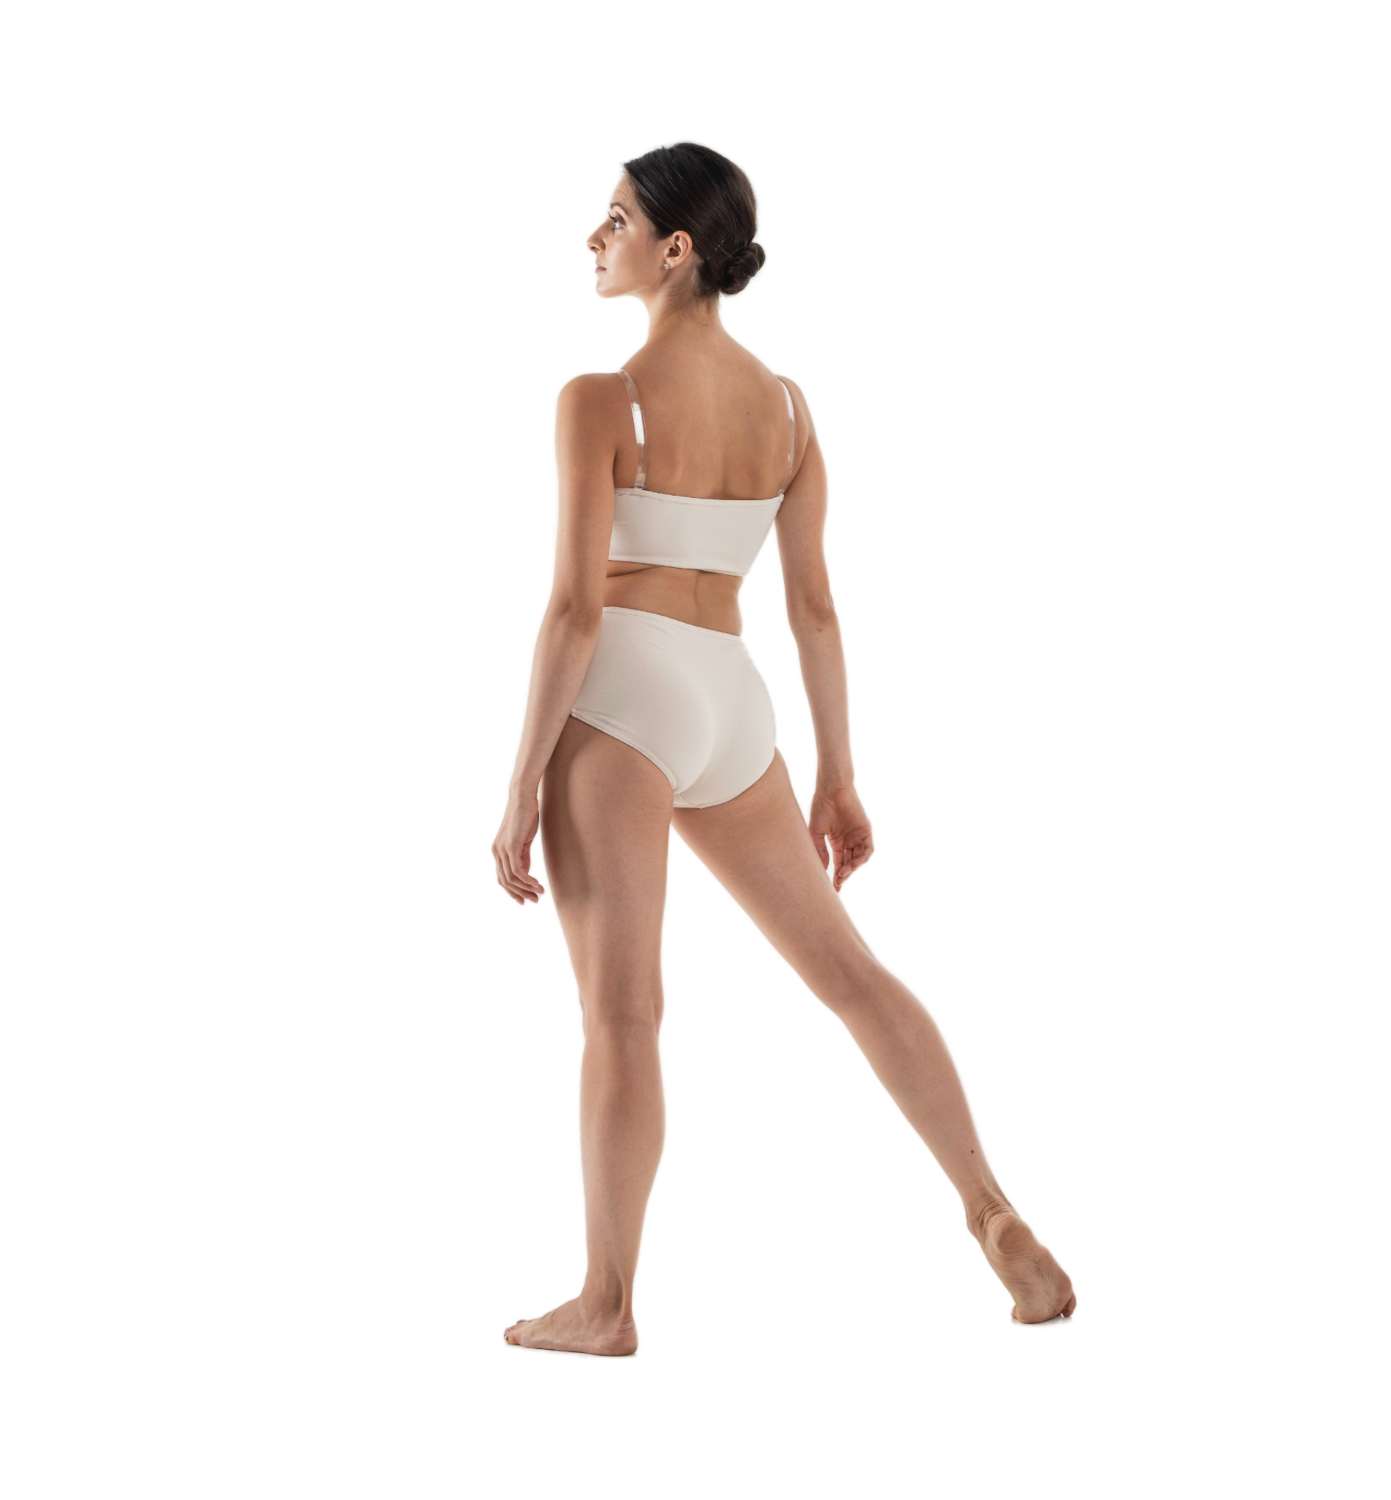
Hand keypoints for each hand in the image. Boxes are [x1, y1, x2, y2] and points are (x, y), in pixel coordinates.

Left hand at [493, 787, 545, 903]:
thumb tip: (525, 872)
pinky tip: (538, 884)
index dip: (513, 891)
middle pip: (505, 882)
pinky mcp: (511, 847)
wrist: (523, 797)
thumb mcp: (524, 839)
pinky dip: (528, 880)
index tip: (526, 899)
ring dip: (527, 888)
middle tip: (535, 900)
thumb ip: (522, 856)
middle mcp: (496, 852)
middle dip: (520, 893)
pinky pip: (518, 871)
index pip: (502, 878)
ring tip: (540, 893)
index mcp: (497, 851)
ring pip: (511, 878)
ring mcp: (502, 850)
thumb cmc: (526, 815)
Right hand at [809, 782, 873, 892]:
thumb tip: (824, 869)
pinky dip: (862, 858)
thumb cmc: (821, 807)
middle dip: (844, 875)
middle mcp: (849, 840)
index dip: (837, 876)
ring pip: (859, 858)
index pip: (839, 862)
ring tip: (843, 874)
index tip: (833, 888)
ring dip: (852, 868)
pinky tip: (852, 864)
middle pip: (849, 863)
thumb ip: (821, 851)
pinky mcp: (866, 830)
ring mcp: (858, 835)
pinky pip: (868, 849)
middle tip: (838, 884)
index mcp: (837, 841)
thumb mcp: (816, 833)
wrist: (831, 790)